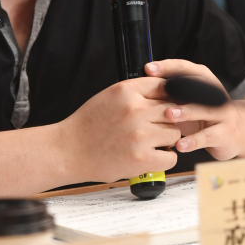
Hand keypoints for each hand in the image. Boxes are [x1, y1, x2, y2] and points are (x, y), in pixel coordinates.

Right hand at [60, 78, 180, 182]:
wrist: (69, 150)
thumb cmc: (88, 125)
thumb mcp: (109, 96)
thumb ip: (136, 92)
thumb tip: (165, 94)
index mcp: (126, 91)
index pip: (164, 86)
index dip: (166, 98)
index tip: (163, 107)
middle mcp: (135, 110)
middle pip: (173, 110)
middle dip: (166, 120)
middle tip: (154, 128)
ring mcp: (140, 135)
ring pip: (175, 133)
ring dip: (166, 139)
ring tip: (149, 142)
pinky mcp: (142, 159)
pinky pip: (171, 156)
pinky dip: (163, 158)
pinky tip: (150, 155)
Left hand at [145, 59, 241, 160]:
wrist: (235, 132)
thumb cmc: (202, 115)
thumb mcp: (187, 99)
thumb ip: (168, 91)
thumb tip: (139, 85)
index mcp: (203, 79)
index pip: (184, 68)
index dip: (166, 67)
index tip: (148, 69)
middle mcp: (214, 93)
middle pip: (196, 86)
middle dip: (177, 88)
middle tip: (159, 90)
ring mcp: (222, 113)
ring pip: (204, 110)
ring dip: (186, 112)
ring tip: (169, 115)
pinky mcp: (225, 133)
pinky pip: (208, 136)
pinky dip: (193, 141)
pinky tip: (180, 145)